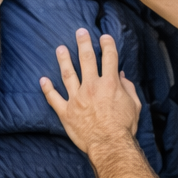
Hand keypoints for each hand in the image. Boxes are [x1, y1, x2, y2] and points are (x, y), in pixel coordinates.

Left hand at [40, 29, 141, 154]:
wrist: (109, 144)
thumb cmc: (124, 127)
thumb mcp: (134, 105)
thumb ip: (128, 88)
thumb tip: (122, 76)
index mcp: (110, 84)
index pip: (109, 58)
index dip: (107, 45)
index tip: (104, 37)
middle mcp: (92, 87)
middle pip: (86, 59)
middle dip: (83, 43)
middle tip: (80, 32)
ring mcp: (77, 98)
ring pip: (68, 74)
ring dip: (63, 59)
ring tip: (60, 48)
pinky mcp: (66, 112)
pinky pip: (54, 98)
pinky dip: (47, 89)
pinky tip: (43, 80)